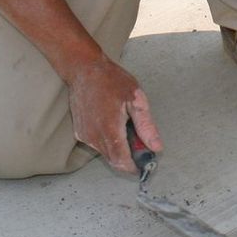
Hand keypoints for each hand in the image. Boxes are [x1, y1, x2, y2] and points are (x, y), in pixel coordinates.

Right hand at [66, 55, 162, 173]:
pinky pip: (97, 145)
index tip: (145, 163)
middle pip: (114, 160)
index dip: (135, 166)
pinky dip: (108, 142)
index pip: (122, 161)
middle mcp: (94, 136)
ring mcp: (85, 135)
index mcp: (110, 128)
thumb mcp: (136, 98)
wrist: (84, 70)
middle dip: (129, 159)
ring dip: (118, 150)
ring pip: (105, 154)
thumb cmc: (111, 80)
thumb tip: (156, 147)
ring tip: (126, 128)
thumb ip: (146, 126)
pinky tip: (113, 124)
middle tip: (140, 145)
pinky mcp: (79, 132)